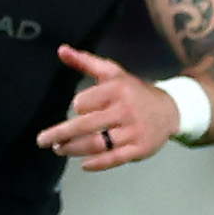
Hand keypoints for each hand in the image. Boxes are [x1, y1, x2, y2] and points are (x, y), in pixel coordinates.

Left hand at [36, 45, 180, 171]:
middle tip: (42, 140)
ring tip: (59, 149)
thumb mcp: (113, 73)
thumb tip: (61, 50)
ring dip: (73, 148)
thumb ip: (86, 62)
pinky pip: (114, 159)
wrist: (170, 110)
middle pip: (85, 125)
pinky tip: (83, 164)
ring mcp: (133, 132)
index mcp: (117, 90)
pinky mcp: (139, 149)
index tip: (77, 109)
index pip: (83, 102)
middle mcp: (125, 110)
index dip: (77, 107)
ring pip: (96, 144)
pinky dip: (96, 164)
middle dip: (60, 134)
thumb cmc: (135, 91)